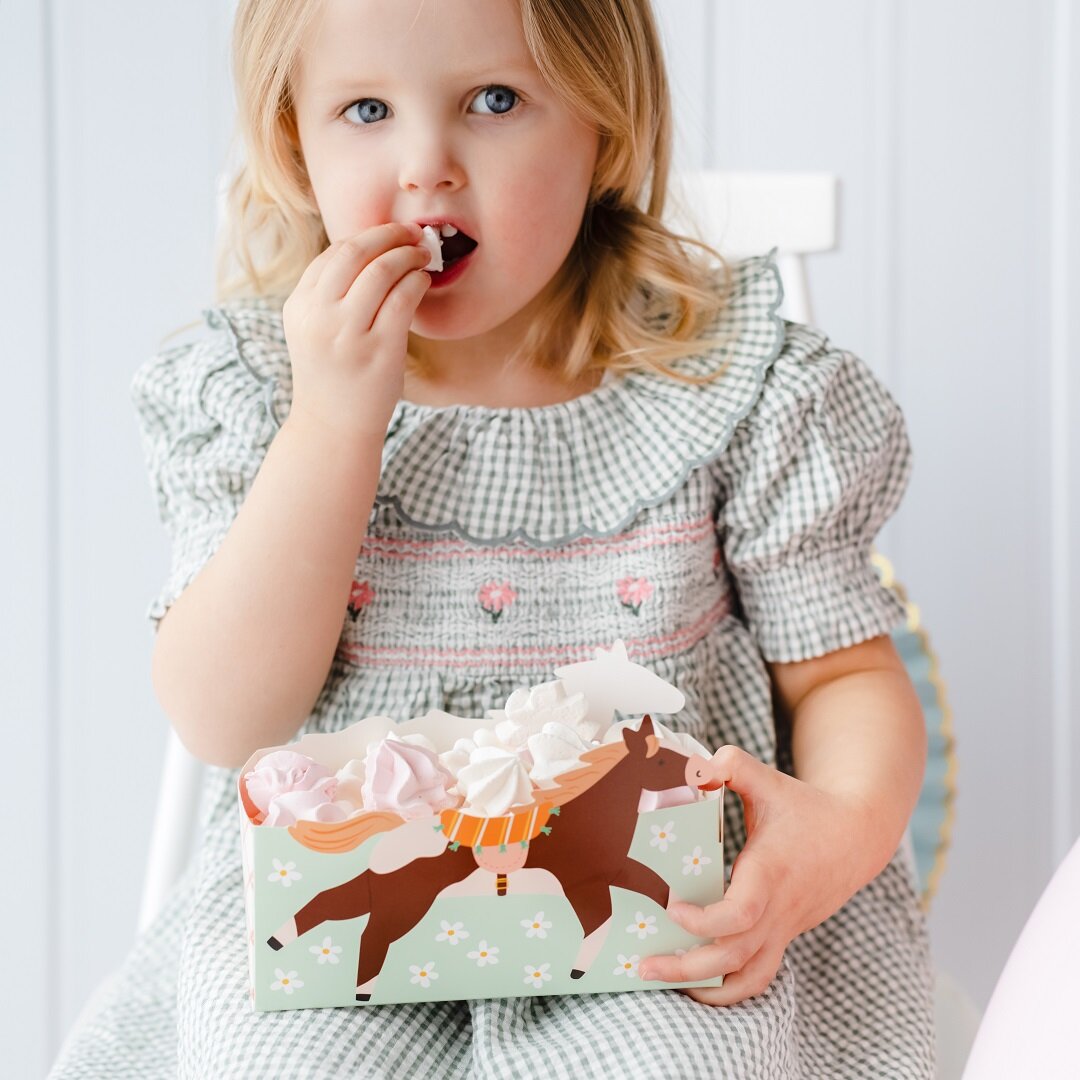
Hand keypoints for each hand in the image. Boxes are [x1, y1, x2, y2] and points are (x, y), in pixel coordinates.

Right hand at [282, 221, 432, 440]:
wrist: (333, 428)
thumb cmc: (331, 377)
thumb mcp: (313, 331)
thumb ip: (328, 295)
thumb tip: (370, 250)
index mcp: (298, 307)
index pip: (331, 255)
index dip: (364, 237)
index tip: (387, 235)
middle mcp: (318, 316)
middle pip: (354, 252)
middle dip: (388, 235)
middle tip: (411, 232)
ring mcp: (348, 334)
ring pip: (381, 271)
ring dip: (407, 255)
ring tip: (422, 255)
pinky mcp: (379, 350)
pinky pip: (402, 299)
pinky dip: (416, 281)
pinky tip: (424, 281)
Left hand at [640, 746, 886, 1005]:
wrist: (857, 836)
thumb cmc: (806, 807)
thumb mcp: (768, 779)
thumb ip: (731, 765)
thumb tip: (694, 769)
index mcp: (770, 873)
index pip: (740, 914)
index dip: (703, 920)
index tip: (672, 904)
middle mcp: (778, 909)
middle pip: (734, 956)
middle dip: (686, 967)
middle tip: (643, 966)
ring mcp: (784, 928)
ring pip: (749, 977)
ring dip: (708, 987)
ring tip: (667, 982)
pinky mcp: (785, 936)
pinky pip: (760, 974)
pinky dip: (730, 986)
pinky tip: (699, 980)